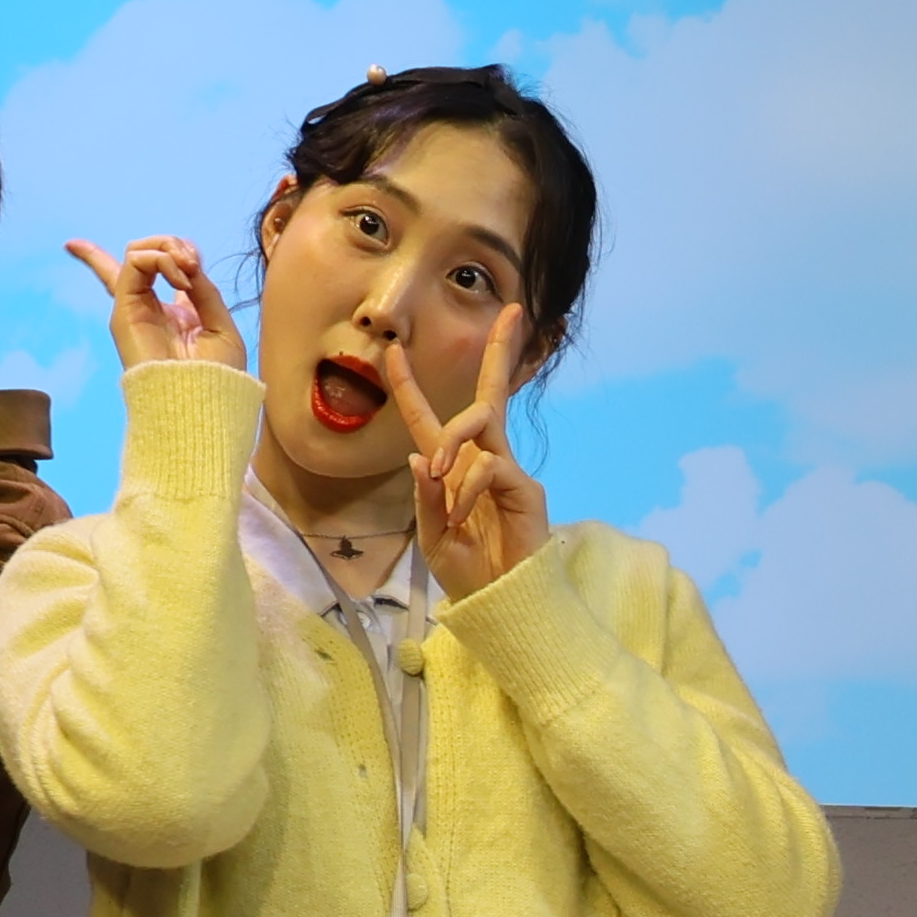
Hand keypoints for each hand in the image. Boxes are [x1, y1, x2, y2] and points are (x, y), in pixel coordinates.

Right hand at [69, 234, 248, 378]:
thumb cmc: (219, 375)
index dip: (167, 249)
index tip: (194, 261)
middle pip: (146, 253)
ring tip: (187, 270)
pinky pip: (133, 263)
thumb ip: (203, 288)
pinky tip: (180, 276)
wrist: (203, 403)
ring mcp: (135, 308)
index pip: (159, 271)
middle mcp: (152, 307)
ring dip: (167, 249)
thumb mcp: (219, 323)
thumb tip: (187, 258)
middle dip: (172, 244)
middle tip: (193, 265)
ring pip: (137, 252)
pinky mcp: (124, 312)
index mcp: (178, 312)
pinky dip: (159, 259)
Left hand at [396, 302, 547, 594]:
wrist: (502, 604)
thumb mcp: (432, 539)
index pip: (427, 419)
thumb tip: (421, 457)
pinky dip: (467, 489)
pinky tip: (461, 516)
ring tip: (441, 480)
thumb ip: (425, 500)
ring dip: (451, 441)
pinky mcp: (525, 487)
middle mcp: (480, 461)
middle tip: (510, 312)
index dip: (407, 385)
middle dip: (499, 352)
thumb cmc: (470, 576)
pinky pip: (488, 466)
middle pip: (489, 394)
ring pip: (480, 420)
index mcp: (450, 471)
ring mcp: (507, 471)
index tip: (391, 350)